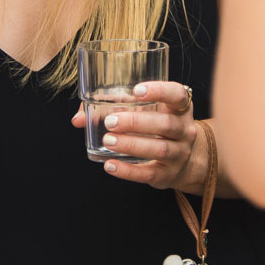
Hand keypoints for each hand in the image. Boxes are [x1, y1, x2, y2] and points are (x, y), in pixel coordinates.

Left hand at [71, 81, 207, 192]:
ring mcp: (179, 153)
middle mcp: (184, 130)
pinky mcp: (168, 174)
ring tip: (109, 140)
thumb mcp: (146, 112)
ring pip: (159, 149)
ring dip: (132, 144)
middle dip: (137, 122)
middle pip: (165, 124)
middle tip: (111, 121)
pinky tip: (110, 165)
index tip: (136, 91)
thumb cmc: (157, 127)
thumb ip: (112, 108)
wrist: (185, 160)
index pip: (177, 95)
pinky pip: (149, 173)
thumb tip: (78, 119)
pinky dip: (128, 171)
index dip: (159, 90)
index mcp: (180, 108)